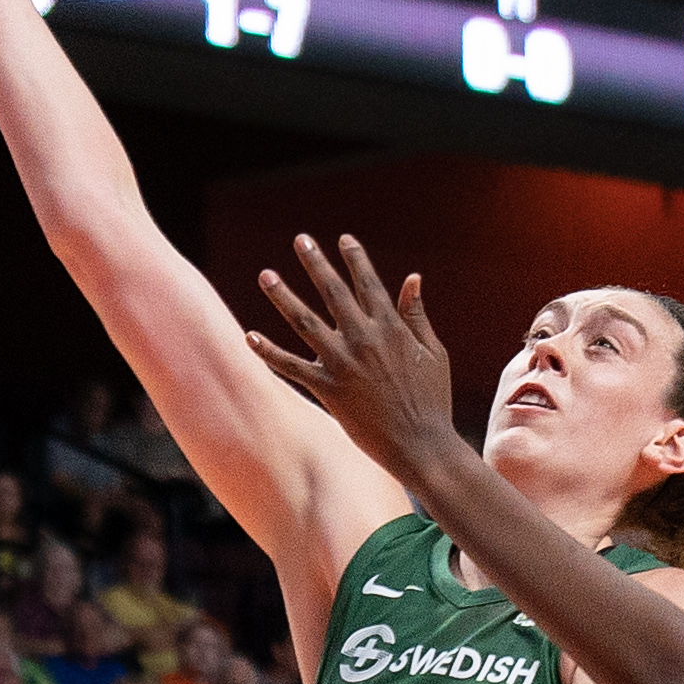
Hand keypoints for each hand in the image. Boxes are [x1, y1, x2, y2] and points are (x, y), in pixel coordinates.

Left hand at [247, 235, 461, 489]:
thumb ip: (416, 315)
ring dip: (282, 296)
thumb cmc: (432, 400)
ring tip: (265, 275)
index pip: (369, 283)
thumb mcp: (434, 352)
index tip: (343, 239)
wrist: (421, 444)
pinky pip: (291, 367)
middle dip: (316, 263)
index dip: (356, 259)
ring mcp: (342, 363)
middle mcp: (363, 339)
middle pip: (333, 292)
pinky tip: (249, 336)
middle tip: (300, 240)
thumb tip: (412, 278)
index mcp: (391, 328)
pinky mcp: (328, 389)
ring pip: (304, 322)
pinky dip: (268, 352)